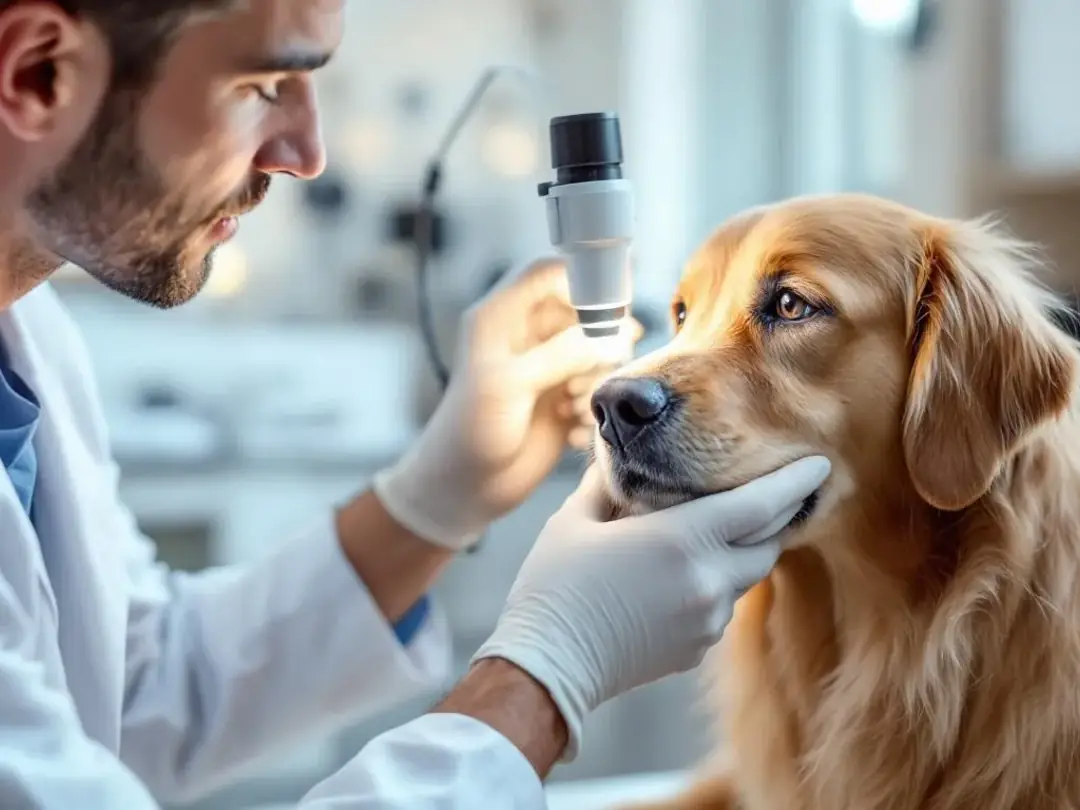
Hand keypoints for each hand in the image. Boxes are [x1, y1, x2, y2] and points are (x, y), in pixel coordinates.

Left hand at [373, 258, 640, 549]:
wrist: (464, 489)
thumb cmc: (471, 430)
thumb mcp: (512, 384)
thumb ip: (563, 353)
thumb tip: (615, 335)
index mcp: (501, 317)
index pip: (549, 273)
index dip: (585, 279)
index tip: (614, 305)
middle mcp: (526, 337)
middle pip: (584, 314)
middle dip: (598, 344)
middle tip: (591, 374)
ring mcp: (546, 368)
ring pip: (597, 353)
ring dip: (595, 382)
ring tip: (572, 410)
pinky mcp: (562, 399)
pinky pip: (597, 389)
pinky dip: (592, 409)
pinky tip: (573, 434)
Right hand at [470, 455, 830, 759]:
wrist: (547, 666)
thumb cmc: (555, 584)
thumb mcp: (576, 519)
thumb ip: (607, 483)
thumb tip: (617, 457)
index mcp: (683, 539)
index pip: (761, 505)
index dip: (794, 482)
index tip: (819, 463)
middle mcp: (708, 579)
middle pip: (768, 542)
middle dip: (777, 517)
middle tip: (777, 492)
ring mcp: (708, 619)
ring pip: (747, 575)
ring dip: (742, 550)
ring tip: (719, 530)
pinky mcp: (697, 647)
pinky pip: (722, 605)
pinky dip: (715, 582)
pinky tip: (681, 573)